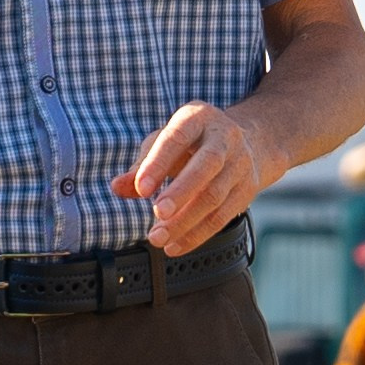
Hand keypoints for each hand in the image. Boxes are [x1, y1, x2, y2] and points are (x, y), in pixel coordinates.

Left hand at [111, 100, 268, 258]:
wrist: (246, 143)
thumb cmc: (192, 144)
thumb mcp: (164, 143)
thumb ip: (141, 166)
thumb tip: (118, 187)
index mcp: (198, 118)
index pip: (178, 137)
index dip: (159, 163)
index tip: (142, 188)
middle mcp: (224, 137)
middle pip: (206, 165)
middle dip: (181, 191)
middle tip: (157, 213)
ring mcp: (239, 164)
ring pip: (214, 196)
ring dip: (185, 221)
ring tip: (158, 237)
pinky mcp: (246, 190)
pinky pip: (222, 216)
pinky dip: (197, 235)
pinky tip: (175, 245)